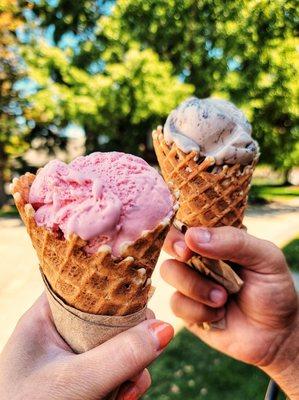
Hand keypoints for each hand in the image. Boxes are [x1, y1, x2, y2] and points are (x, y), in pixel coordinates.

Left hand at [0, 294, 173, 399]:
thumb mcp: (74, 382)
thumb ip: (120, 356)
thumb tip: (167, 328)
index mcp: (48, 316)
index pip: (88, 283)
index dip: (118, 287)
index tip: (142, 300)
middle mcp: (65, 330)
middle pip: (113, 315)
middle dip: (133, 338)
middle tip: (139, 361)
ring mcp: (77, 354)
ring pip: (121, 343)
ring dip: (134, 366)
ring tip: (127, 393)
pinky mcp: (88, 376)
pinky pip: (119, 367)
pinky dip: (129, 382)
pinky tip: (124, 398)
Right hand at [161, 226, 298, 397]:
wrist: (276, 334)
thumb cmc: (273, 290)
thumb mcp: (265, 258)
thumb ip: (233, 241)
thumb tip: (192, 236)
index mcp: (216, 240)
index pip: (189, 222)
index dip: (180, 229)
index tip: (188, 243)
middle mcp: (198, 258)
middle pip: (170, 243)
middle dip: (176, 249)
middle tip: (187, 256)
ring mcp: (190, 282)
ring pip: (169, 271)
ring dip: (194, 286)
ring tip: (222, 298)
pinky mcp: (186, 309)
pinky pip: (176, 303)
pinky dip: (198, 311)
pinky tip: (218, 315)